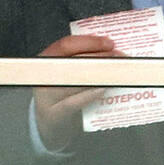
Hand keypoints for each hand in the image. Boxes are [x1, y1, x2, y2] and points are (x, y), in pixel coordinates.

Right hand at [33, 35, 124, 151]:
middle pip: (74, 62)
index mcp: (45, 60)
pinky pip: (75, 101)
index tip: (109, 43)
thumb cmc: (62, 91)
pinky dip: (92, 93)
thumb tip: (110, 48)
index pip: (65, 45)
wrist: (48, 122)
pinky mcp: (54, 114)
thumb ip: (82, 58)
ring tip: (119, 72)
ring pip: (77, 81)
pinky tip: (105, 88)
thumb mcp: (66, 70)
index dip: (90, 42)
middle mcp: (42, 77)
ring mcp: (46, 97)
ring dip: (103, 74)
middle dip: (102, 58)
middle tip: (120, 57)